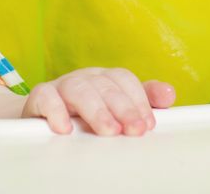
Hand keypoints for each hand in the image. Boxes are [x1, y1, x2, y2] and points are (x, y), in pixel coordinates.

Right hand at [21, 67, 174, 135]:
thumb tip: (169, 95)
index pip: (125, 79)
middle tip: (135, 130)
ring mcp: (62, 85)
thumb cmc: (84, 113)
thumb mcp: (115, 106)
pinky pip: (46, 97)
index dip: (138, 99)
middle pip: (106, 85)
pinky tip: (65, 128)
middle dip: (124, 108)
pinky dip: (56, 110)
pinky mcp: (40, 96)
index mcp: (105, 77)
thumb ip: (143, 100)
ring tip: (108, 131)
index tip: (147, 124)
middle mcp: (86, 77)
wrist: (41, 115)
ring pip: (80, 89)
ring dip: (96, 110)